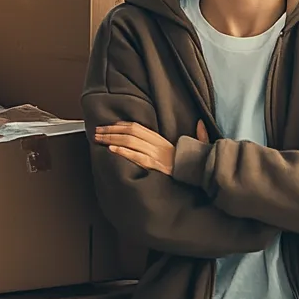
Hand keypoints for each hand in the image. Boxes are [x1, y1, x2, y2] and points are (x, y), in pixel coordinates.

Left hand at [94, 120, 211, 175]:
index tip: (110, 126)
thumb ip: (199, 135)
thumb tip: (201, 122)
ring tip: (98, 138)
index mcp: (164, 140)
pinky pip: (137, 157)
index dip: (122, 125)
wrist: (202, 175)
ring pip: (130, 142)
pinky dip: (124, 152)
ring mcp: (157, 155)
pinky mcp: (156, 166)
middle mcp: (158, 145)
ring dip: (112, 139)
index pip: (139, 128)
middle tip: (96, 131)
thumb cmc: (197, 165)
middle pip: (130, 132)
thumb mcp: (199, 147)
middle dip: (111, 130)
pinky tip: (112, 149)